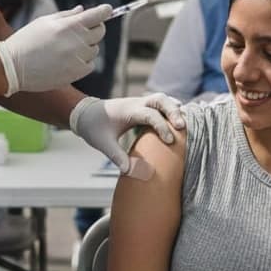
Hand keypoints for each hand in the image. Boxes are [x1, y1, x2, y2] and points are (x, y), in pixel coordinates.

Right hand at [0, 5, 109, 95]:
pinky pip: (90, 65)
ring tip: (65, 48)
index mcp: (70, 25)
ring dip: (86, 47)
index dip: (104, 11)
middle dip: (94, 28)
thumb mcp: (44, 22)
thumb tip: (83, 10)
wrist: (12, 66)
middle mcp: (78, 41)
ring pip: (94, 49)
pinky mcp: (76, 73)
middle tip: (81, 30)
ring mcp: (78, 58)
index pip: (99, 15)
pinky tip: (66, 60)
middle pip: (100, 31)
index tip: (107, 10)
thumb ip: (67, 15)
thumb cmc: (26, 40)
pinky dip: (83, 62)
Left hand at [70, 93, 184, 178]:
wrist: (85, 114)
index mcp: (128, 110)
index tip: (170, 142)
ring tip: (185, 124)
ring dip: (174, 108)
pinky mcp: (142, 106)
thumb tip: (130, 171)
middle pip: (160, 99)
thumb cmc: (94, 128)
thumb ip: (117, 156)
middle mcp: (136, 103)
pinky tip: (178, 121)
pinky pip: (160, 104)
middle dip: (173, 111)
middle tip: (182, 127)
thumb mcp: (103, 143)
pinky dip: (170, 109)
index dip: (162, 127)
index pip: (150, 114)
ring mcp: (140, 103)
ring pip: (162, 99)